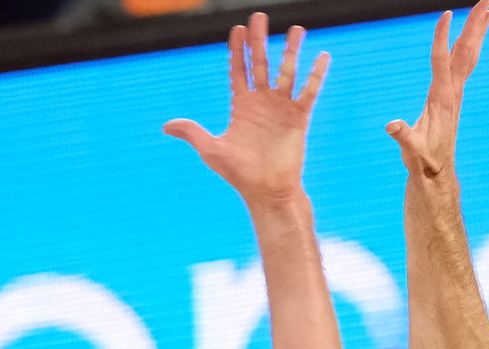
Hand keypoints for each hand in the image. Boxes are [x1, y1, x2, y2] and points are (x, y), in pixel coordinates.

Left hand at [163, 12, 330, 206]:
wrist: (267, 192)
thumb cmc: (239, 174)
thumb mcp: (211, 150)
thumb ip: (192, 132)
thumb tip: (166, 126)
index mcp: (241, 106)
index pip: (238, 70)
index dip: (237, 50)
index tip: (237, 29)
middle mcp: (262, 102)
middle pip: (261, 63)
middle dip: (259, 40)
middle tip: (259, 16)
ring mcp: (281, 108)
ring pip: (287, 72)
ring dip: (291, 50)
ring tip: (297, 28)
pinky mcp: (299, 117)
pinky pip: (309, 91)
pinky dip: (316, 75)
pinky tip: (323, 56)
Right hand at [386, 0, 488, 179]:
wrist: (436, 173)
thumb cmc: (423, 162)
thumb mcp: (411, 151)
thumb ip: (403, 137)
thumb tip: (392, 126)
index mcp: (441, 99)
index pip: (441, 62)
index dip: (441, 39)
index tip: (445, 15)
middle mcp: (453, 91)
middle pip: (465, 50)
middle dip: (475, 23)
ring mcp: (455, 93)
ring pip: (469, 54)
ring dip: (478, 30)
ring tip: (488, 7)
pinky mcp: (453, 96)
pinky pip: (466, 64)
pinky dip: (471, 46)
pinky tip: (473, 36)